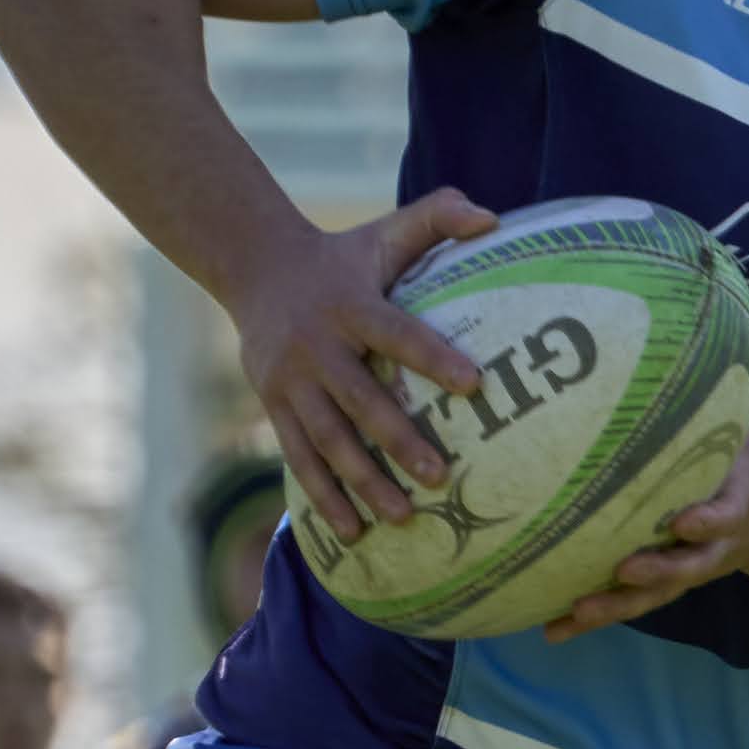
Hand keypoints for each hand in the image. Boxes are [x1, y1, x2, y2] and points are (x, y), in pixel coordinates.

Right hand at [234, 192, 496, 536]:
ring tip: (402, 517)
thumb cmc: (343, 256)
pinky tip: (351, 531)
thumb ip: (438, 216)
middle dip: (398, 442)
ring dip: (362, 482)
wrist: (255, 268)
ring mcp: (291, 381)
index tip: (474, 383)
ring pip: (327, 440)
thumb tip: (492, 218)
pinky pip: (298, 457)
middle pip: (361, 401)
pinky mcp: (274, 406)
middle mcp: (318, 346)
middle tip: (440, 476)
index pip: (397, 333)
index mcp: (351, 305)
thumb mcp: (385, 230)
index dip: (433, 357)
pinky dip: (322, 495)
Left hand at [543, 395, 748, 642]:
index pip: (726, 515)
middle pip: (684, 568)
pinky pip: (625, 603)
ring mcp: (685, 568)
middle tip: (625, 571)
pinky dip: (589, 619)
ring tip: (573, 613)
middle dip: (656, 572)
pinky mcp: (661, 582)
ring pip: (650, 595)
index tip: (687, 520)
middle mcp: (711, 545)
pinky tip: (551, 629)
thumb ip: (732, 381)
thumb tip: (709, 317)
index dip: (709, 522)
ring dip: (614, 606)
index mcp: (737, 504)